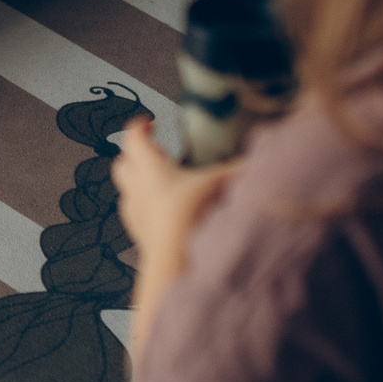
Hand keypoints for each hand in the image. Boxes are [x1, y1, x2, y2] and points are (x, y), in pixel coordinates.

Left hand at [111, 116, 236, 256]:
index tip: (151, 122)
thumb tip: (260, 160)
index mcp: (149, 167)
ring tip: (160, 183)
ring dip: (138, 184)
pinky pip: (135, 218)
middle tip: (158, 153)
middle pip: (122, 164)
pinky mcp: (140, 237)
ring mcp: (135, 215)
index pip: (132, 137)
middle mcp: (136, 189)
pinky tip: (162, 214)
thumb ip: (239, 170)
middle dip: (135, 156)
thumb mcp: (219, 183)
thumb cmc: (190, 212)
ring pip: (125, 192)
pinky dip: (145, 211)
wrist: (173, 258)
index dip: (139, 126)